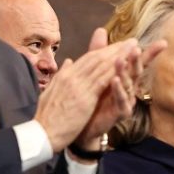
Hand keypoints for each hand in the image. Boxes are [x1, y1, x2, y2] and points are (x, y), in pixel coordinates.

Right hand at [35, 30, 138, 152]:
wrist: (40, 133)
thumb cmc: (47, 117)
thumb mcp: (52, 91)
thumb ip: (62, 76)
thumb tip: (69, 61)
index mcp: (65, 75)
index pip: (88, 59)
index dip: (104, 51)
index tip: (118, 46)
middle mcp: (71, 76)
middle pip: (97, 58)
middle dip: (115, 48)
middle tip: (131, 41)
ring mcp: (77, 85)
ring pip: (101, 65)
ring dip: (119, 55)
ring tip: (133, 48)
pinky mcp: (84, 97)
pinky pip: (101, 80)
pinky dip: (114, 71)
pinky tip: (126, 65)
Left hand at [71, 29, 166, 152]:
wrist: (85, 124)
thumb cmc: (94, 96)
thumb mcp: (96, 70)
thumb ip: (99, 52)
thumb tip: (101, 30)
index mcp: (126, 77)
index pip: (139, 62)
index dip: (150, 52)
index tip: (163, 42)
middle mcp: (130, 88)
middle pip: (136, 72)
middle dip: (137, 60)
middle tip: (136, 48)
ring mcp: (127, 101)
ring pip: (128, 84)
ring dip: (124, 72)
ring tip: (120, 60)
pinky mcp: (121, 113)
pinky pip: (121, 101)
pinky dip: (118, 90)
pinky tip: (114, 81)